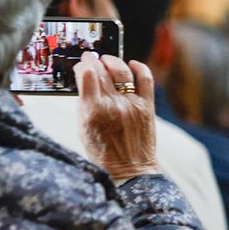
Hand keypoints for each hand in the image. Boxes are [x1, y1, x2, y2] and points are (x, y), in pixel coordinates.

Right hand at [75, 52, 160, 181]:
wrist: (131, 170)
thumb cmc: (103, 153)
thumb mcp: (83, 129)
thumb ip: (83, 105)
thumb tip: (84, 81)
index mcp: (94, 111)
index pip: (86, 75)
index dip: (82, 65)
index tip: (81, 65)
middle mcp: (113, 105)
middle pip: (102, 71)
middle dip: (94, 61)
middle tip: (91, 59)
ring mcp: (132, 104)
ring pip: (122, 70)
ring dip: (112, 61)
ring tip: (107, 61)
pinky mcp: (147, 106)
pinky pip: (145, 78)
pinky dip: (139, 67)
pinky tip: (132, 65)